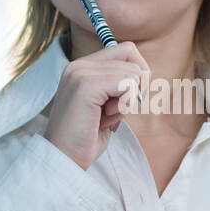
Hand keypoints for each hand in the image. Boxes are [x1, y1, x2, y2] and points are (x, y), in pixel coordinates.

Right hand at [44, 40, 149, 170]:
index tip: (131, 98)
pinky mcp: (86, 85)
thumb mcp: (107, 107)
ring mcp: (80, 73)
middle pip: (131, 53)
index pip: (125, 50)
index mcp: (82, 68)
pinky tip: (105, 117)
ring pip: (132, 72)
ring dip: (127, 100)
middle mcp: (79, 65)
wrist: (64, 159)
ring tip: (105, 116)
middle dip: (137, 84)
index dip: (137, 73)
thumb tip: (145, 74)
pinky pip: (127, 83)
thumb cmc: (86, 139)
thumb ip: (119, 87)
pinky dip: (124, 104)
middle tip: (119, 108)